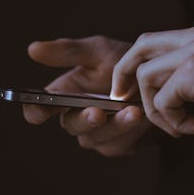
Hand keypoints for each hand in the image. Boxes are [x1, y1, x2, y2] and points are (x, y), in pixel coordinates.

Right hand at [23, 35, 151, 156]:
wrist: (161, 79)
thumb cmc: (125, 62)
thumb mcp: (99, 51)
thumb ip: (68, 52)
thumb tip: (32, 49)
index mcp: (64, 94)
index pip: (39, 108)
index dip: (35, 111)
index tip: (39, 110)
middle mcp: (77, 117)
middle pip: (70, 125)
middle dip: (84, 119)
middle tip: (97, 112)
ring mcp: (97, 134)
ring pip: (96, 138)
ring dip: (115, 126)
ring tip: (133, 111)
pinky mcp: (119, 145)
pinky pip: (120, 144)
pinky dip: (132, 131)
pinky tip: (144, 117)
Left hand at [111, 24, 193, 137]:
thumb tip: (169, 90)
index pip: (155, 40)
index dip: (136, 63)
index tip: (130, 88)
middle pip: (140, 47)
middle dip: (125, 75)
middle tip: (123, 100)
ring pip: (146, 77)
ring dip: (157, 110)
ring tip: (182, 127)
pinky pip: (163, 100)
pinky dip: (174, 122)